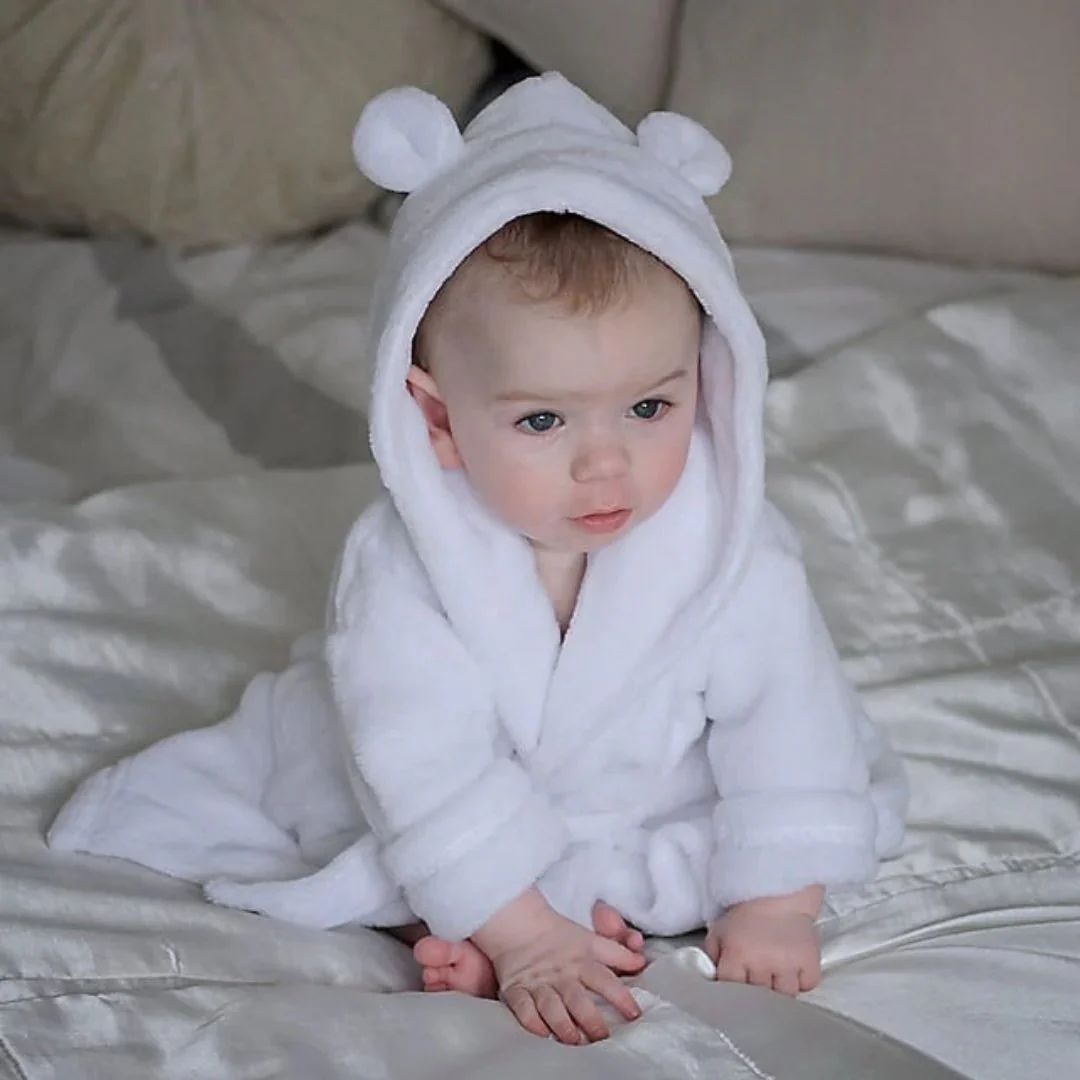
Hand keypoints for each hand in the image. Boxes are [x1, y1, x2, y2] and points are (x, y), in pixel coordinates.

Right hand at [473, 889, 644, 1043]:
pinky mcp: (516, 990)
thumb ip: (617, 953)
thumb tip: (641, 961)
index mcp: (581, 961)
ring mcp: (538, 983)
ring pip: (551, 1007)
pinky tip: (541, 1033)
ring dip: (563, 1025)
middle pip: (577, 999)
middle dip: (590, 1020)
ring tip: (574, 1040)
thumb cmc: (559, 936)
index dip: (620, 996)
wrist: (519, 923)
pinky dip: (531, 1022)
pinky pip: (522, 1008)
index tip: (634, 1014)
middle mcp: (561, 975)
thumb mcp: (590, 941)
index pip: (604, 979)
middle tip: (603, 1038)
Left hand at [705, 885, 823, 996]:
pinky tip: (794, 968)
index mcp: (737, 954)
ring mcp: (788, 964)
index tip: (735, 988)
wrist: (778, 893)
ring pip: (785, 996)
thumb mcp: (720, 932)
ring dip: (780, 990)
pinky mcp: (810, 961)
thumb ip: (712, 958)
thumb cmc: (747, 914)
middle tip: (756, 979)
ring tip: (776, 974)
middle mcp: (763, 962)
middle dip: (756, 993)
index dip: (732, 990)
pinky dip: (802, 981)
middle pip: (759, 998)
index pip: (731, 989)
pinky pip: (807, 984)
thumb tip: (711, 981)